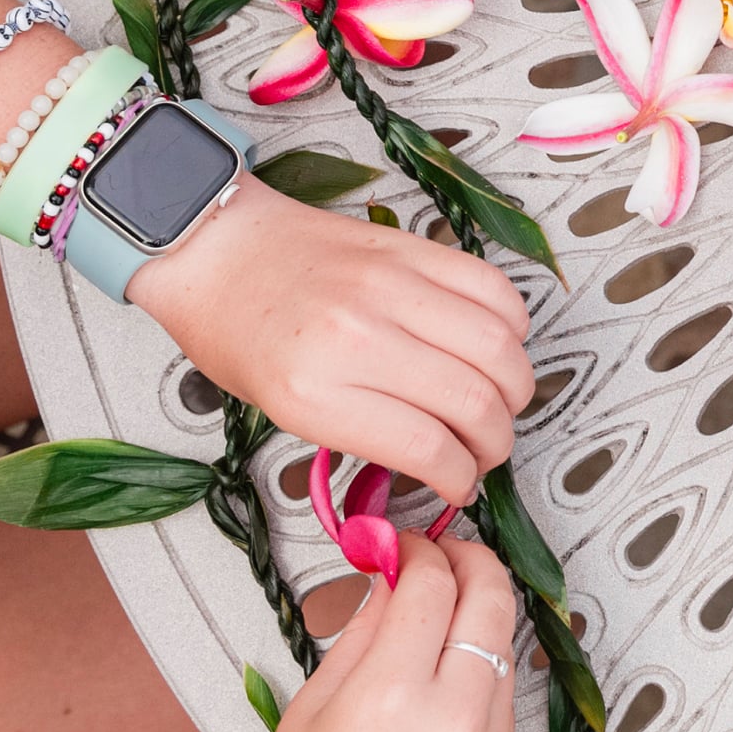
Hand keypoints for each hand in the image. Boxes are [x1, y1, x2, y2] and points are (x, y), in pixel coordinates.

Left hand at [128, 185, 533, 504]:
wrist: (216, 249)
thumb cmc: (237, 331)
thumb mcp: (282, 407)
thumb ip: (362, 430)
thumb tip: (436, 456)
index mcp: (313, 392)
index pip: (426, 446)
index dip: (460, 475)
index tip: (461, 482)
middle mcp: (357, 337)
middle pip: (473, 400)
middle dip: (495, 441)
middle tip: (485, 449)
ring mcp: (389, 286)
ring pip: (497, 347)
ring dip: (515, 387)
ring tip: (500, 401)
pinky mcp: (411, 250)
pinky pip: (493, 288)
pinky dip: (512, 325)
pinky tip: (496, 344)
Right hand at [139, 533, 517, 731]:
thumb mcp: (312, 707)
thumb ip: (362, 630)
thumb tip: (391, 575)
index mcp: (391, 698)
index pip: (432, 585)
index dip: (418, 550)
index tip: (401, 544)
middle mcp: (453, 721)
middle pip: (490, 600)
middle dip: (470, 561)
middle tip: (440, 553)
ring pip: (506, 644)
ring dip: (481, 611)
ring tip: (441, 607)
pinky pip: (506, 695)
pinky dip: (484, 665)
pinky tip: (448, 667)